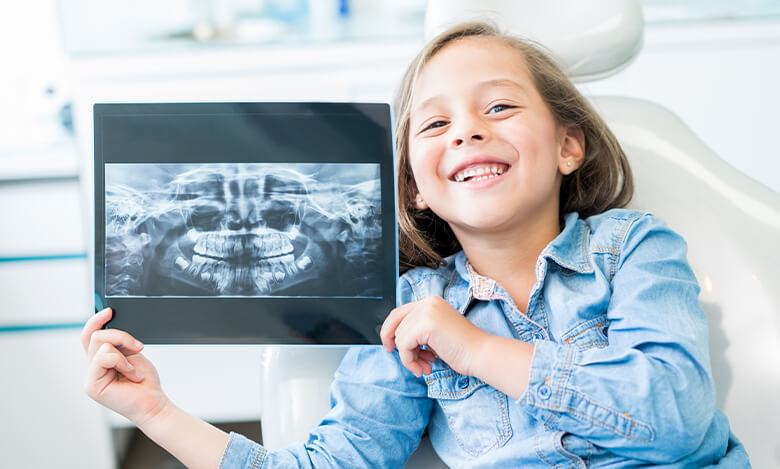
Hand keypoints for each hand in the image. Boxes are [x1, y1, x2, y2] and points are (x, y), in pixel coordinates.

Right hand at [81, 308, 169, 426]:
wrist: (153, 403)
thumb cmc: (144, 382)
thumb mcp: (132, 354)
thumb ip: (119, 342)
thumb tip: (109, 324)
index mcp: (100, 360)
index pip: (89, 335)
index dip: (96, 320)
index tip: (110, 310)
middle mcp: (92, 368)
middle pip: (94, 335)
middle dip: (119, 335)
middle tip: (137, 346)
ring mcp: (90, 377)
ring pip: (100, 344)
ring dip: (124, 352)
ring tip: (135, 368)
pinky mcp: (92, 385)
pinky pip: (103, 358)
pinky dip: (122, 362)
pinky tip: (132, 374)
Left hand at [380, 295, 487, 377]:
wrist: (480, 354)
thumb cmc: (462, 348)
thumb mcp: (435, 333)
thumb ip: (417, 330)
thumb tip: (393, 338)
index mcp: (431, 302)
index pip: (398, 313)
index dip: (389, 331)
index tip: (390, 348)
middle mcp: (427, 302)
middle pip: (396, 326)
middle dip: (403, 349)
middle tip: (417, 364)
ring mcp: (427, 311)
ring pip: (399, 338)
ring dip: (409, 358)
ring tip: (425, 366)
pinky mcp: (426, 324)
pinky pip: (404, 346)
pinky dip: (410, 361)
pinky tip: (426, 367)